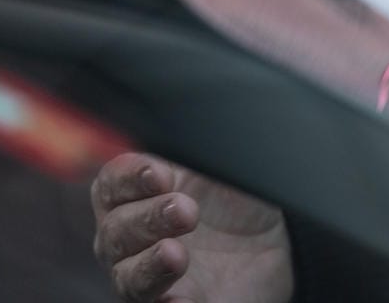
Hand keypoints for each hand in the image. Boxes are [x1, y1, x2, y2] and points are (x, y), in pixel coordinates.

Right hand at [91, 152, 292, 302]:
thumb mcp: (231, 161)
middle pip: (115, 232)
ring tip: (177, 254)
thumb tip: (212, 105)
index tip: (160, 173)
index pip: (113, 182)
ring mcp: (151, 278)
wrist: (275, 245)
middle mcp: (132, 240)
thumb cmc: (239, 196)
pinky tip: (182, 301)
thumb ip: (210, 141)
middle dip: (147, 219)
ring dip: (149, 266)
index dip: (130, 177)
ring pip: (128, 278)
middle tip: (186, 209)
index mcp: (138, 193)